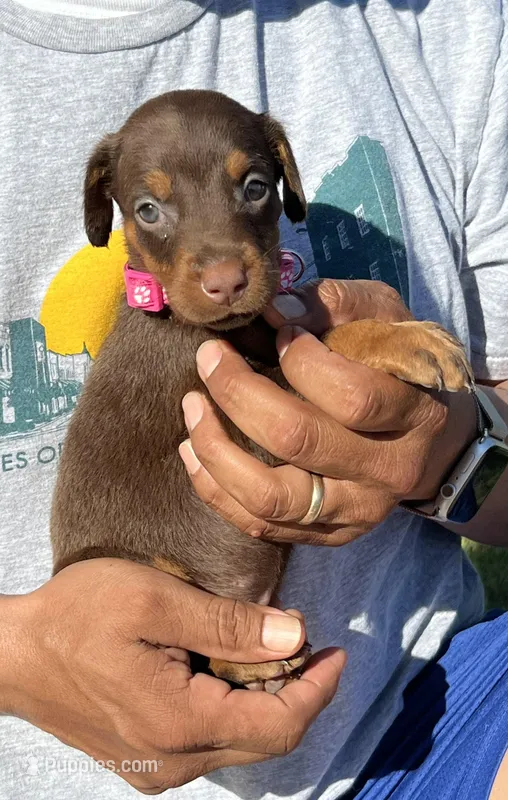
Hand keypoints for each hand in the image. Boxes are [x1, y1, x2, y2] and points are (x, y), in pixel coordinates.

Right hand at [0, 559, 344, 792]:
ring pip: (238, 741)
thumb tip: (294, 634)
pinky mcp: (144, 758)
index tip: (337, 651)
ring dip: (263, 697)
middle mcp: (174, 760)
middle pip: (263, 738)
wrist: (14, 656)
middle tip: (306, 643)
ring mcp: (157, 766)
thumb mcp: (154, 600)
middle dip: (295, 691)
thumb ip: (227, 622)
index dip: (318, 689)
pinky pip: (209, 740)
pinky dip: (232, 706)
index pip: (279, 725)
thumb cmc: (76, 618)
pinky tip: (224, 667)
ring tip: (265, 647)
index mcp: (180, 722)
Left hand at [179, 280, 476, 545]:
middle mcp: (386, 472)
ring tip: (191, 405)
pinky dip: (214, 488)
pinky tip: (192, 448)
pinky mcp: (327, 535)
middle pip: (299, 441)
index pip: (352, 397)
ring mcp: (355, 512)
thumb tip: (272, 310)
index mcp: (414, 416)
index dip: (302, 362)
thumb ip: (337, 306)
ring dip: (217, 450)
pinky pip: (259, 525)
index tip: (278, 331)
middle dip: (239, 392)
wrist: (433, 446)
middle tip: (209, 356)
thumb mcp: (388, 322)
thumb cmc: (402, 371)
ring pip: (271, 498)